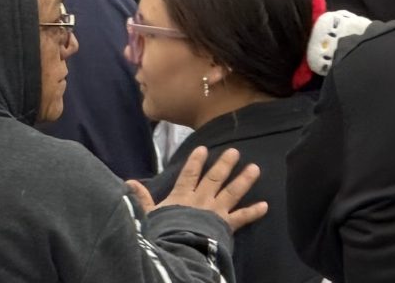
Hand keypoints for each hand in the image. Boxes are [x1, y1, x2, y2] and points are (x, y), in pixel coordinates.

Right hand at [128, 145, 266, 233]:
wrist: (181, 245)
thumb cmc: (165, 230)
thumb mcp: (150, 214)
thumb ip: (142, 198)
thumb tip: (129, 182)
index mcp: (183, 196)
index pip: (190, 174)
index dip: (195, 161)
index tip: (203, 149)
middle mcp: (202, 199)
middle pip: (214, 178)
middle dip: (224, 164)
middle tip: (235, 151)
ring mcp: (216, 210)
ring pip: (232, 192)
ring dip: (243, 180)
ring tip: (255, 168)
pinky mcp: (227, 224)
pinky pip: (243, 217)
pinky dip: (254, 212)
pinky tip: (265, 205)